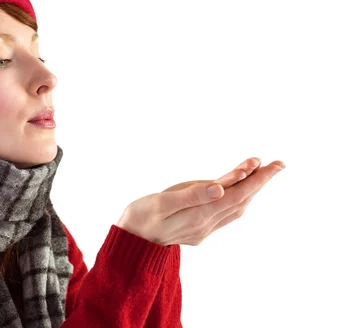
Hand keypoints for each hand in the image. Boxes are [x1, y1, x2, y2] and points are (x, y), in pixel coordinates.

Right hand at [116, 157, 285, 245]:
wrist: (130, 243)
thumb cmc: (140, 217)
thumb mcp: (162, 202)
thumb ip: (192, 195)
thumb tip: (221, 188)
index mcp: (200, 215)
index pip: (238, 194)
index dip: (258, 179)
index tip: (276, 165)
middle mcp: (207, 224)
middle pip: (242, 200)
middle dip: (260, 181)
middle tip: (277, 164)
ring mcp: (203, 228)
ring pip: (236, 207)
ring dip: (251, 189)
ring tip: (260, 170)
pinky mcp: (198, 228)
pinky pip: (225, 212)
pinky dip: (237, 197)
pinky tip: (238, 189)